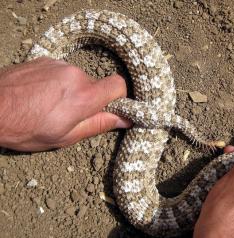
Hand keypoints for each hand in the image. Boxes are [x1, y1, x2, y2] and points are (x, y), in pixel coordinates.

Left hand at [0, 57, 130, 150]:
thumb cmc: (24, 128)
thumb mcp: (64, 137)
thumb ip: (98, 125)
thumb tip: (124, 120)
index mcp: (84, 96)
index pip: (119, 85)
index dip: (120, 98)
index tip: (111, 109)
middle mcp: (75, 74)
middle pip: (97, 85)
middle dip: (90, 100)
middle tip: (71, 115)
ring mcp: (59, 64)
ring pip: (79, 79)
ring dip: (73, 92)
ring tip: (51, 105)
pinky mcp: (46, 60)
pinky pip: (63, 72)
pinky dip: (60, 83)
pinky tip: (42, 95)